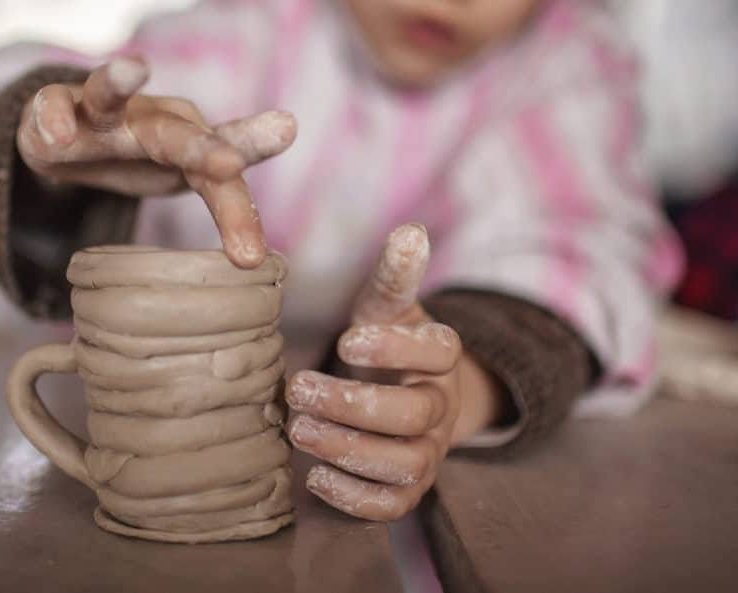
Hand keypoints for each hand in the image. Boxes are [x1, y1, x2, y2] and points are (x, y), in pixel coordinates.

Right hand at [17, 57, 297, 267]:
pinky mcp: (56, 105)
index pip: (223, 175)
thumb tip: (257, 258)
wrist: (73, 134)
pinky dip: (53, 116)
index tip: (286, 153)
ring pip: (109, 97)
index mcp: (192, 141)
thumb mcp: (190, 178)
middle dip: (203, 150)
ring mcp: (103, 110)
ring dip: (120, 82)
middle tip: (231, 163)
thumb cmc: (144, 157)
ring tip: (133, 68)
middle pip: (179, 137)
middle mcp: (154, 119)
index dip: (242, 204)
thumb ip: (230, 202)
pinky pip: (53, 104)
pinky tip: (56, 134)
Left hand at [284, 224, 503, 520]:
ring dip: (349, 448)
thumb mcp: (386, 308)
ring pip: (406, 464)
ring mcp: (428, 452)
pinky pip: (394, 505)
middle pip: (415, 414)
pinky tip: (314, 476)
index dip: (395, 348)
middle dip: (354, 404)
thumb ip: (394, 276)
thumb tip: (411, 232)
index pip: (437, 350)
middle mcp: (440, 406)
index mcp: (440, 356)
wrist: (402, 397)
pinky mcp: (407, 489)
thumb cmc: (385, 346)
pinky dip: (356, 498)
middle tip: (297, 388)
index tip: (346, 340)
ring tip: (298, 430)